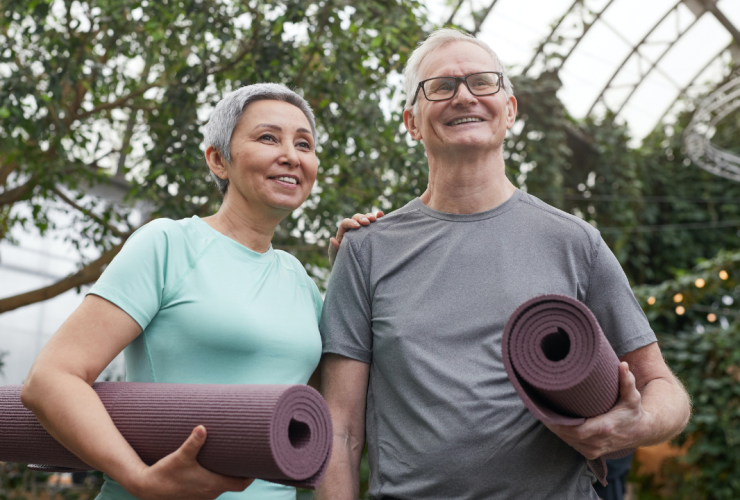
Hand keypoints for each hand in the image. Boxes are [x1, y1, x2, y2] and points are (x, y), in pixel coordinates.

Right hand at [127, 426, 253, 499]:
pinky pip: (211, 488)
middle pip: (235, 485)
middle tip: (246, 456)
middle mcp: (211, 494)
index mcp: (213, 485)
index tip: (257, 462)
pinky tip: (213, 468)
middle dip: (242, 472)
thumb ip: (193, 442)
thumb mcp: (180, 456)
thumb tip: (202, 427)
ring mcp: (202, 497)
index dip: (252, 475)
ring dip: (228, 475)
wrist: (146, 488)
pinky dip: (216, 479)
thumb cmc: (165, 473)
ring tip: (232, 459)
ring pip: (223, 487)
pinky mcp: (194, 495)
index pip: (242, 483)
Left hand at [328, 211, 383, 266]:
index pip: (345, 223)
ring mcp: (362, 230)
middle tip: (367, 222)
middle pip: (356, 218)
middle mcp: (352, 230)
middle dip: (362, 218)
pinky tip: (381, 214)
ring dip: (370, 216)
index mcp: (343, 233)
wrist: (353, 270)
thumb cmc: (342, 264)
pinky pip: (374, 223)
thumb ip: (333, 250)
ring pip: (365, 218)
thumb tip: (332, 239)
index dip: (350, 222)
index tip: (357, 226)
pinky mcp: (371, 233)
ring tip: (375, 219)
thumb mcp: (336, 258)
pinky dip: (378, 218)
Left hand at [545, 362, 650, 459]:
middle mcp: (598, 442)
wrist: (642, 432)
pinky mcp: (592, 454)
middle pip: (566, 436)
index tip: (547, 412)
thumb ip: (626, 381)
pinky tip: (555, 423)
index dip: (559, 424)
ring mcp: (594, 450)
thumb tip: (622, 364)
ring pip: (567, 441)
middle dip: (552, 424)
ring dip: (556, 429)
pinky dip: (562, 435)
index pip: (576, 430)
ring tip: (544, 413)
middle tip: (541, 408)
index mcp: (604, 428)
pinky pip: (572, 445)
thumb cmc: (633, 411)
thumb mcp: (632, 396)